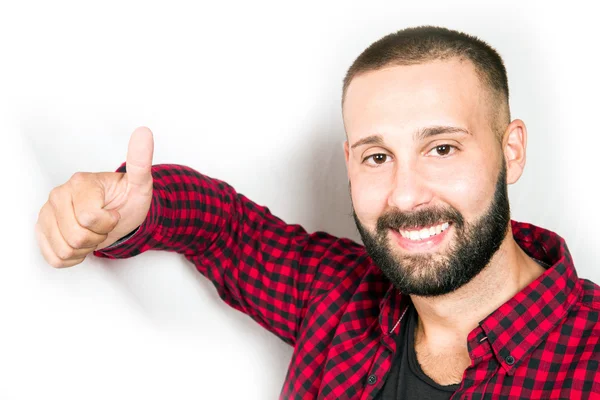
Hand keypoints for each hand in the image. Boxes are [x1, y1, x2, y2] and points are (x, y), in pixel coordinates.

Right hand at [35, 126, 154, 267]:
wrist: (118, 214)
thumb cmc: (127, 200)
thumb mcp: (140, 184)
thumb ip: (140, 161)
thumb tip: (144, 132)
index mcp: (80, 182)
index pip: (91, 218)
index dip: (109, 222)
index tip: (114, 212)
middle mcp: (58, 195)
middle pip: (77, 236)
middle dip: (97, 236)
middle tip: (104, 224)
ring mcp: (47, 213)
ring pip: (65, 250)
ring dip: (86, 248)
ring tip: (93, 232)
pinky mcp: (41, 230)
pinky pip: (55, 258)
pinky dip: (73, 257)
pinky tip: (82, 242)